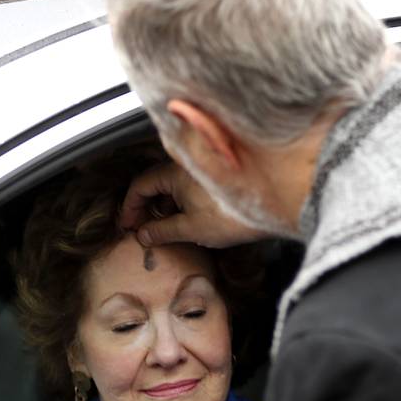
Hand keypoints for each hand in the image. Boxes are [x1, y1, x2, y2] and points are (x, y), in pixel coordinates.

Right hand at [120, 161, 265, 247]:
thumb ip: (162, 231)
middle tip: (144, 229)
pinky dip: (183, 202)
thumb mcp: (191, 228)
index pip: (140, 185)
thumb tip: (144, 235)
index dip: (131, 206)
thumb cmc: (233, 214)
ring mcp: (203, 170)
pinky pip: (190, 187)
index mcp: (174, 173)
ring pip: (174, 186)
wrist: (272, 204)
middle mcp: (187, 165)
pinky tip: (188, 220)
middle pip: (156, 184)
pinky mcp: (217, 179)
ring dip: (166, 206)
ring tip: (166, 229)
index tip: (129, 224)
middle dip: (148, 207)